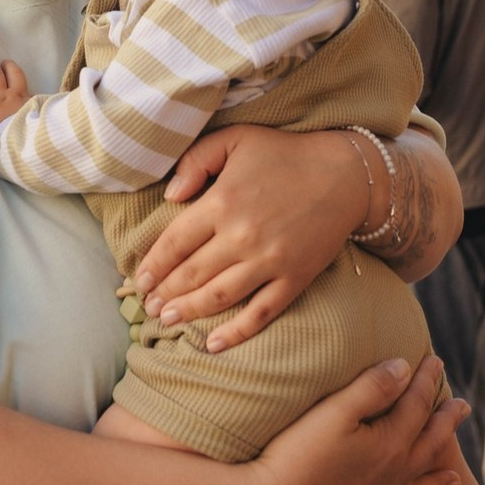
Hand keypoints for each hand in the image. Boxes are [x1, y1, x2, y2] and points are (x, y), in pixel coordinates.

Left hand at [134, 125, 364, 349]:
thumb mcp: (235, 139)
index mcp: (222, 202)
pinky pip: (260, 313)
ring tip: (167, 320)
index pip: (175, 242)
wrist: (346, 173)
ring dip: (188, 312)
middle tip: (147, 306)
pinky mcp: (295, 278)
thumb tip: (169, 195)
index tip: (139, 278)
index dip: (153, 264)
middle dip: (165, 293)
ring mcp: (270, 261)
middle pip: (191, 274)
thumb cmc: (283, 153)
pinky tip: (213, 345)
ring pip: (218, 296)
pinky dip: (236, 333)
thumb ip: (196, 161)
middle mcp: (242, 236)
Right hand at [255, 356, 468, 484]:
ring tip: (456, 476)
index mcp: (390, 445)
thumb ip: (372, 387)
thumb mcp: (335, 410)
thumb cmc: (299, 453)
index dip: (426, 379)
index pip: (416, 405)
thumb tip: (404, 367)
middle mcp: (392, 474)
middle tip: (462, 405)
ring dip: (437, 476)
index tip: (435, 358)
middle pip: (428, 444)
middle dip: (446, 422)